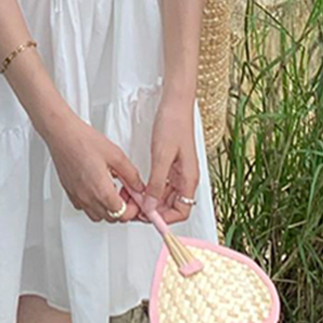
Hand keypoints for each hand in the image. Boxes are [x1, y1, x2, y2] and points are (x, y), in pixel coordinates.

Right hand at [44, 111, 145, 223]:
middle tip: (127, 193)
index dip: (134, 209)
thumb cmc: (83, 141)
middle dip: (123, 209)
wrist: (62, 134)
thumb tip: (138, 186)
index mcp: (101, 191)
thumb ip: (131, 174)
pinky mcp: (70, 192)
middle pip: (111, 218)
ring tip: (112, 191)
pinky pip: (84, 208)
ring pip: (97, 216)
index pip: (123, 214)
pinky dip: (94, 204)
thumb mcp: (116, 155)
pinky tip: (97, 189)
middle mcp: (88, 198)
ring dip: (108, 209)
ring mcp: (77, 196)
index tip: (136, 198)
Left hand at [141, 98, 199, 224]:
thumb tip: (151, 205)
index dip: (165, 218)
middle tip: (136, 209)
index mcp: (189, 178)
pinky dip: (150, 189)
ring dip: (151, 201)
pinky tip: (138, 188)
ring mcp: (178, 172)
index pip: (182, 211)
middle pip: (172, 206)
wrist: (175, 104)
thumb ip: (157, 183)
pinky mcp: (171, 164)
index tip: (148, 217)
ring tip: (134, 199)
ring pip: (165, 196)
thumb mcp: (162, 156)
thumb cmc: (173, 125)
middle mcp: (186, 178)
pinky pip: (162, 184)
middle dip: (155, 211)